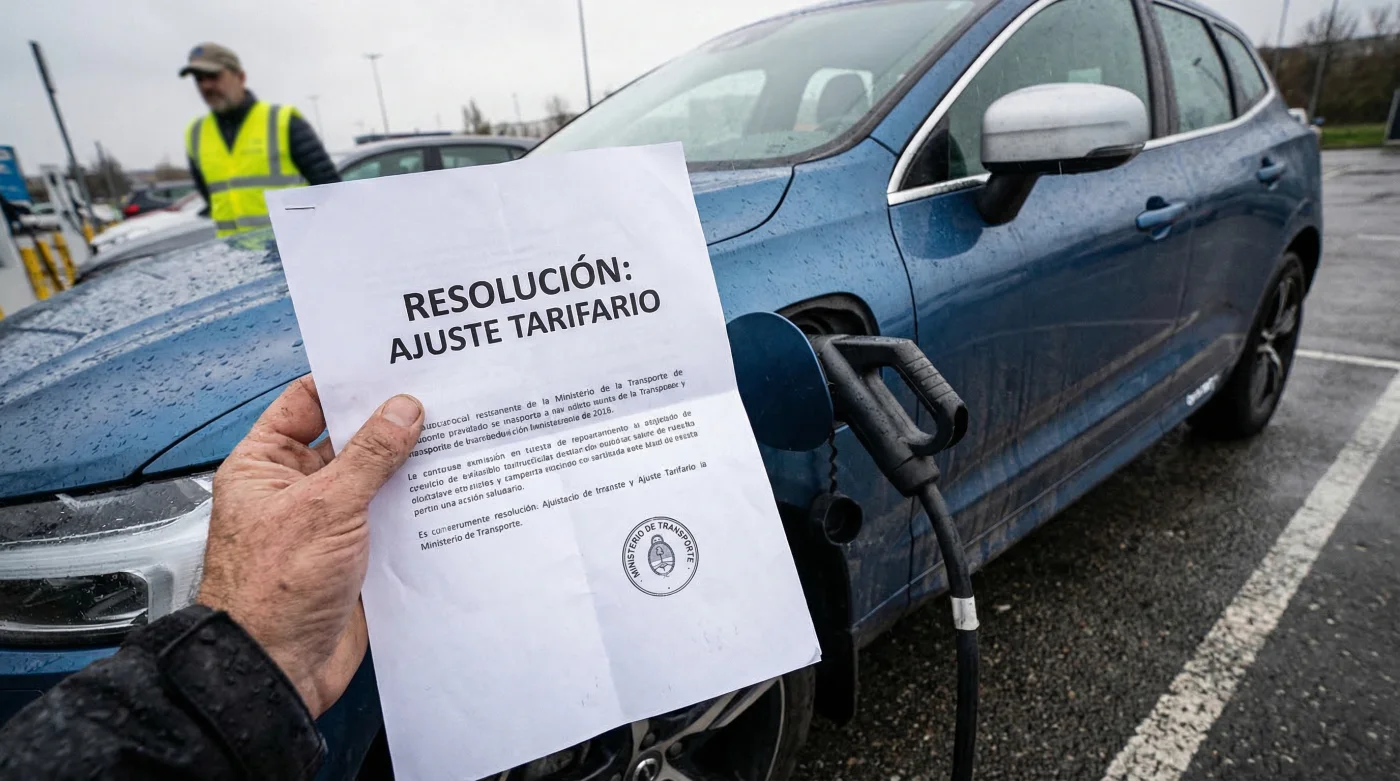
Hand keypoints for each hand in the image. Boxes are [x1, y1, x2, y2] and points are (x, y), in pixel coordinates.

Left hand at [198, 376, 422, 716]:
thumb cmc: (270, 593)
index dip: (348, 383)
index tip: (392, 366)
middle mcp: (296, 489)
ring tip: (453, 441)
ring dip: (409, 468)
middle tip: (437, 400)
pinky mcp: (356, 554)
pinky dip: (417, 508)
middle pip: (350, 439)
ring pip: (376, 480)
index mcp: (266, 465)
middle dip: (391, 424)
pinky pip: (391, 519)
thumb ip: (369, 455)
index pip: (307, 403)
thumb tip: (402, 410)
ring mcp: (328, 522)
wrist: (277, 669)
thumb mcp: (325, 507)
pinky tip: (449, 494)